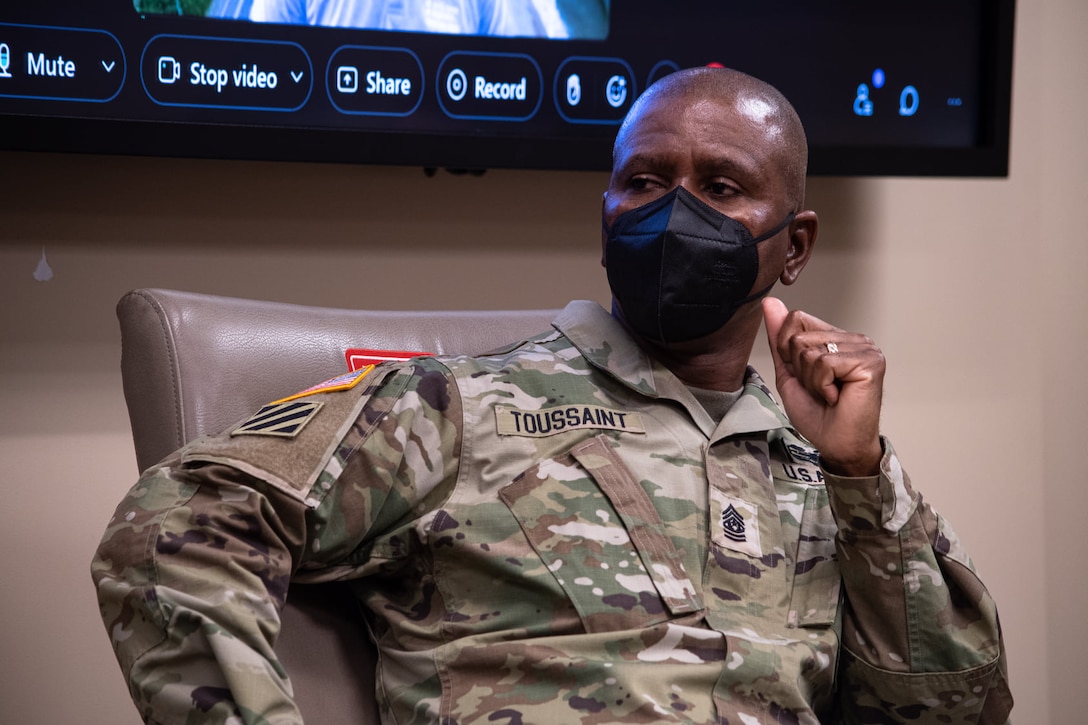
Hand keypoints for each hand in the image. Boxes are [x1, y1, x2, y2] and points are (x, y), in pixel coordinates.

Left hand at [762, 297, 884, 476]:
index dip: (786, 350)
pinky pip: (825, 364)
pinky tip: (837, 396)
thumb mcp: (789, 372)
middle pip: (799, 336)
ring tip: (829, 393)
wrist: (836, 443)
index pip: (795, 319)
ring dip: (811, 381)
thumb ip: (779, 338)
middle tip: (819, 389)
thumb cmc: (817, 413)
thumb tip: (769, 302)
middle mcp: (853, 339)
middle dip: (799, 369)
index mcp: (835, 337)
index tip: (803, 375)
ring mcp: (865, 348)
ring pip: (810, 351)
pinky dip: (822, 386)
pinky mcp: (870, 362)